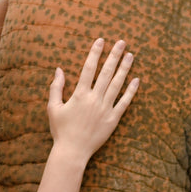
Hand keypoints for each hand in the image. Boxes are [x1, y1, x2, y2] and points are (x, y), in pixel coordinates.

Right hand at [47, 38, 138, 162]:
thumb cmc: (61, 130)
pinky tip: (137, 80)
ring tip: (131, 55)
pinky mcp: (113, 119)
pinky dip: (131, 91)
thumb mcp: (53, 107)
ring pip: (117, 84)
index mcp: (79, 94)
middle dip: (114, 55)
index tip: (101, 41)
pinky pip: (124, 102)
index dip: (95, 53)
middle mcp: (94, 99)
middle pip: (106, 72)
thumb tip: (58, 69)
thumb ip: (56, 87)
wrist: (72, 151)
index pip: (89, 68)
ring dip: (125, 69)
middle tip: (122, 42)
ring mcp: (105, 109)